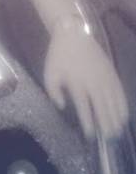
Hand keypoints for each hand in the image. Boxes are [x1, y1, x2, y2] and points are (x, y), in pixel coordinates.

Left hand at [44, 23, 128, 139]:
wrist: (74, 34)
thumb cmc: (59, 56)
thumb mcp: (49, 73)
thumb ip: (54, 92)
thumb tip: (63, 106)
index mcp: (77, 83)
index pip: (85, 108)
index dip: (89, 123)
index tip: (91, 135)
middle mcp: (94, 83)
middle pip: (103, 108)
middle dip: (106, 125)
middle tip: (108, 139)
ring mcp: (105, 78)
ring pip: (113, 102)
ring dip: (116, 118)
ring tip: (116, 132)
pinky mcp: (111, 73)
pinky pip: (120, 93)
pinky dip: (123, 105)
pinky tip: (123, 116)